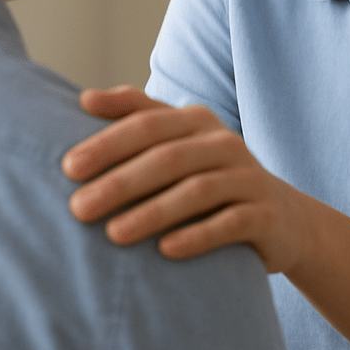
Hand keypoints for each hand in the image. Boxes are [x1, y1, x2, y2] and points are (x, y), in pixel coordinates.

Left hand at [63, 86, 308, 271]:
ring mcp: (248, 177)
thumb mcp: (178, 143)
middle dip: (120, 182)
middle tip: (78, 208)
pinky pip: (230, 223)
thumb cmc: (209, 178)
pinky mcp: (265, 214)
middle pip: (166, 157)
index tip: (67, 167)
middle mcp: (224, 143)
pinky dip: (197, 236)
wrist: (281, 218)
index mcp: (196, 121)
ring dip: (152, 212)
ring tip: (113, 234)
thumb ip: (136, 117)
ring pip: (196, 191)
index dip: (107, 143)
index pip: (146, 124)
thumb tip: (84, 98)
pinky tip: (165, 251)